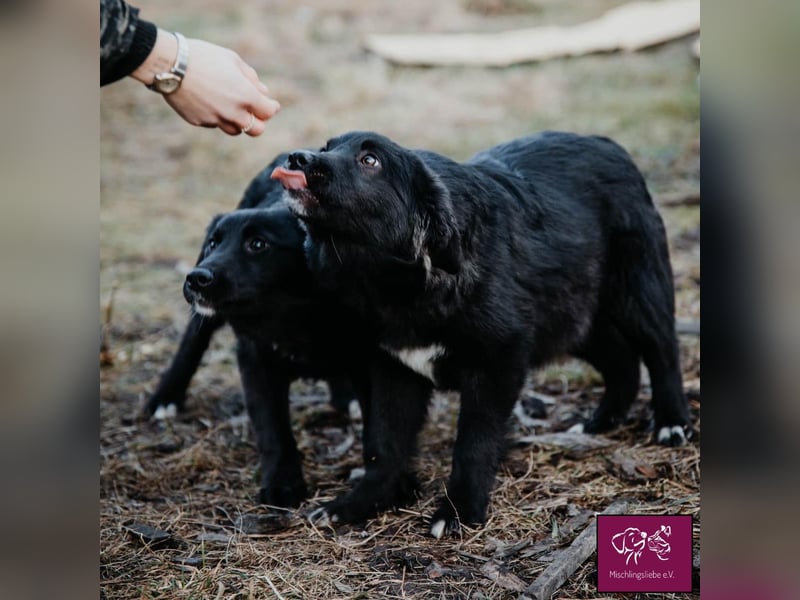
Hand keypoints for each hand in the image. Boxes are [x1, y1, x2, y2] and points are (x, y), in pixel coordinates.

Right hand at [132, 30, 280, 136]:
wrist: (170, 65)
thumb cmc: (203, 57)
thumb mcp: (232, 60)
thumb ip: (251, 78)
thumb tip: (262, 91)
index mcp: (246, 96)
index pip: (269, 112)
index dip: (272, 107)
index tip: (270, 103)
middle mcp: (233, 113)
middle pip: (256, 130)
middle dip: (258, 121)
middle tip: (254, 110)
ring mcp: (216, 120)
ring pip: (235, 130)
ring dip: (237, 121)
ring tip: (229, 105)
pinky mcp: (200, 122)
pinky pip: (214, 124)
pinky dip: (217, 116)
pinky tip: (208, 101)